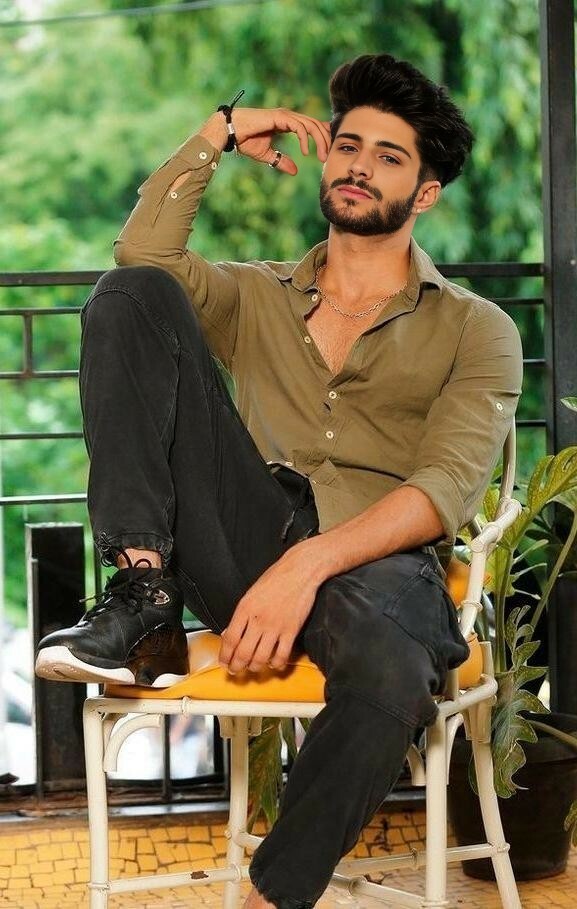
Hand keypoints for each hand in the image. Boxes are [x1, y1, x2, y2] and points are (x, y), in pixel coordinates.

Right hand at [200, 107, 330, 174]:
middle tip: (327, 159)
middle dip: (325, 140)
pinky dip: (305, 139)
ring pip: (311, 124)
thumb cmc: (245, 140)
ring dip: (320, 141)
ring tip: (321, 158)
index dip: (322, 136)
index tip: (326, 153)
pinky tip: (305, 152)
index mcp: (287, 123)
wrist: (230, 131)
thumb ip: (280, 161)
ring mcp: (285, 115)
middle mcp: (288, 116)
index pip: (311, 126)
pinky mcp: (280, 117)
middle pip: (315, 124)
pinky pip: (299, 127)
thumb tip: (295, 171)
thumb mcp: (266, 155)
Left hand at [218, 542, 322, 673]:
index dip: (225, 655)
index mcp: (245, 609)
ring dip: (255, 668)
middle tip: (235, 670)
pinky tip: (273, 663)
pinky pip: (281, 655)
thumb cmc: (276, 578)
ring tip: (253, 668)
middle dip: (236, 667)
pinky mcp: (291, 630)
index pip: (230, 639)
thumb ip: (241, 614)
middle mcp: (258, 620)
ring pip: (260, 658)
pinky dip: (276, 664)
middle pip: (243, 653)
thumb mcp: (251, 593)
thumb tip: (230, 632)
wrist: (300, 571)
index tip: (224, 661)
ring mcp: (275, 627)